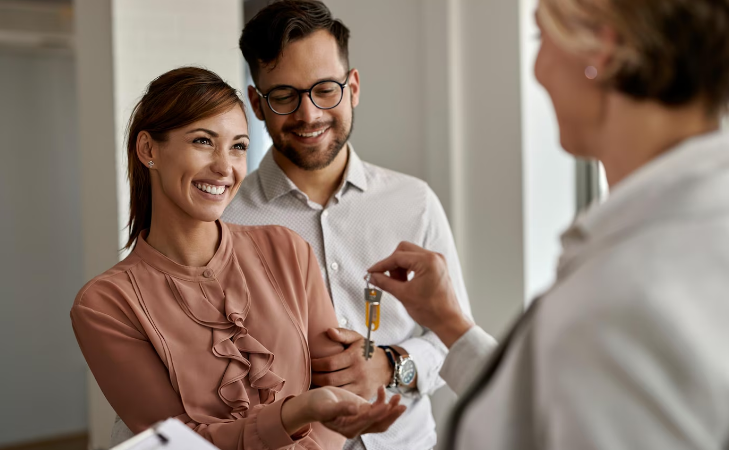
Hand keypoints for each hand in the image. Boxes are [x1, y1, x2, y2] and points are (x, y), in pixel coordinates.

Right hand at [281, 386, 405, 438]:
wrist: (313, 402)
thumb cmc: (317, 404)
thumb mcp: (326, 406)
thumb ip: (340, 408)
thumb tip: (355, 409)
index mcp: (349, 429)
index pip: (367, 421)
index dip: (378, 413)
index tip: (386, 404)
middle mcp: (358, 427)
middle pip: (379, 424)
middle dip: (391, 415)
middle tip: (401, 405)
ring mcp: (362, 419)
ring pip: (382, 417)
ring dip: (391, 408)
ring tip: (399, 397)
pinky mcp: (363, 411)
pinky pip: (378, 408)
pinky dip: (383, 400)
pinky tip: (382, 389)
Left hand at [311, 328, 392, 399]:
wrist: (387, 367)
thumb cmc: (367, 351)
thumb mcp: (357, 339)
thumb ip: (343, 334)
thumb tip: (328, 331)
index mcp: (355, 357)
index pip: (330, 363)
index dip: (316, 365)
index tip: (310, 363)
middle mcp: (358, 372)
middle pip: (330, 379)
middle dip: (316, 378)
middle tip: (308, 375)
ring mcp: (361, 386)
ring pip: (336, 391)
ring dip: (322, 389)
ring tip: (314, 384)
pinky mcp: (363, 396)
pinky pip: (345, 398)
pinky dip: (334, 397)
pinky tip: (327, 393)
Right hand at [367, 241, 473, 347]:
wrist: (448, 321)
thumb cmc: (432, 310)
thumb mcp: (403, 295)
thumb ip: (385, 282)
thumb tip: (373, 276)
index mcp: (428, 261)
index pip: (398, 257)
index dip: (382, 265)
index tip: (371, 272)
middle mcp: (434, 257)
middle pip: (404, 250)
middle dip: (392, 264)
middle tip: (385, 278)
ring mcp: (437, 261)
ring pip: (410, 255)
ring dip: (400, 267)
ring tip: (398, 284)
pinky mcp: (437, 267)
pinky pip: (417, 261)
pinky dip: (408, 270)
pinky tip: (405, 282)